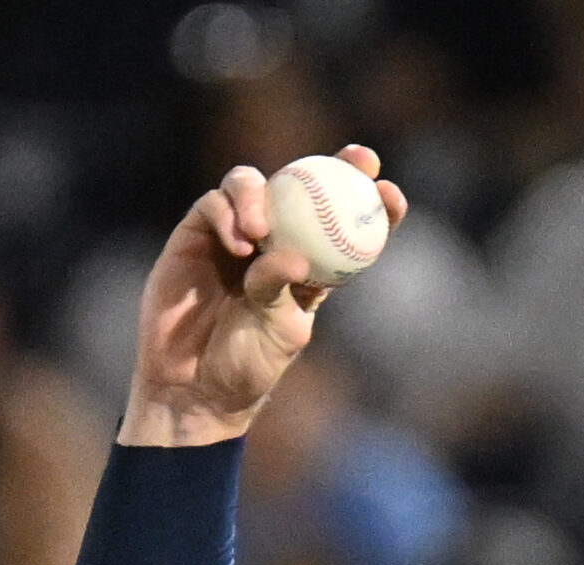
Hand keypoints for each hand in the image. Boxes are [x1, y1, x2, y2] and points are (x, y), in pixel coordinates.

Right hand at [119, 145, 405, 446]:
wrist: (193, 383)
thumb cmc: (247, 364)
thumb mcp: (278, 332)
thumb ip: (281, 291)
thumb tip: (293, 258)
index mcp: (312, 266)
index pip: (346, 225)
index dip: (372, 203)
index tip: (390, 193)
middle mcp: (275, 241)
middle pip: (304, 188)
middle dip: (334, 166)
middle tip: (356, 161)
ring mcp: (234, 233)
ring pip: (253, 185)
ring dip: (262, 195)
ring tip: (261, 230)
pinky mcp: (196, 233)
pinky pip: (214, 205)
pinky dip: (228, 214)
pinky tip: (239, 242)